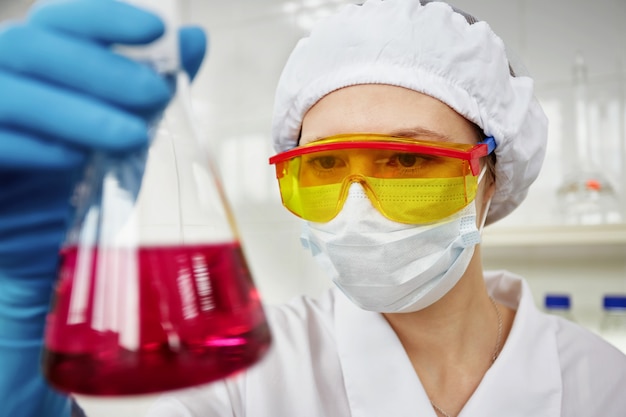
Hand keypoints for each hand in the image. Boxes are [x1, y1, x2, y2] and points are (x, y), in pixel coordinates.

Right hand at [0, 1, 206, 415]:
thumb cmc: (73, 180)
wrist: (29, 251)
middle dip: (100, 67)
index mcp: (34, 70)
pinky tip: (75, 160)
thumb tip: (196, 40)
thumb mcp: (118, 129)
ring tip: (136, 134)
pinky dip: (38, 147)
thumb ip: (150, 84)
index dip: (104, 17)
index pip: (58, 22)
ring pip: (11, 92)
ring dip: (79, 109)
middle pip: (31, 46)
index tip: (158, 29)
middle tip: (155, 94)